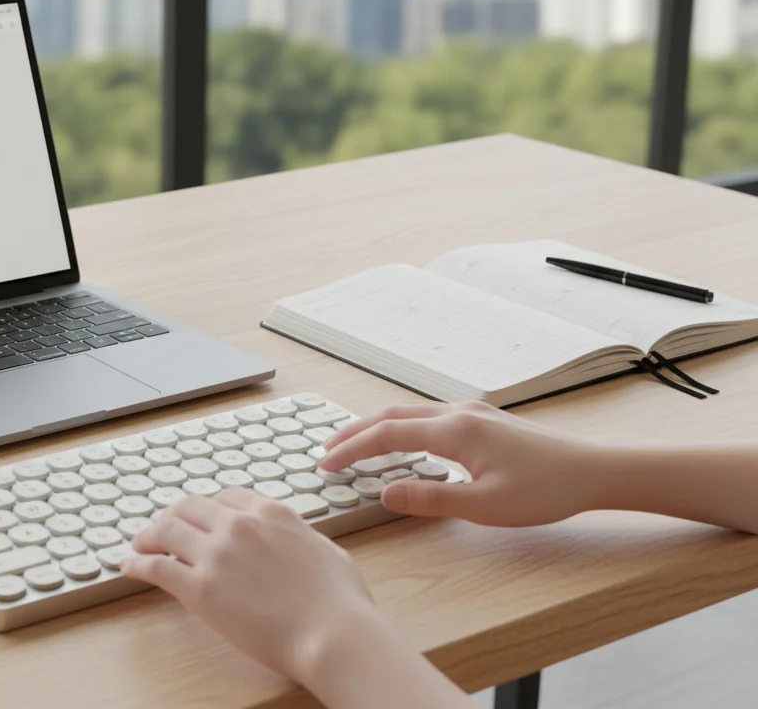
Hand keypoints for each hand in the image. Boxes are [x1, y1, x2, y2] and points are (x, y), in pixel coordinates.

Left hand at [121, 488, 379, 682]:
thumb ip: (304, 539)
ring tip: (140, 546)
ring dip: (148, 536)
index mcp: (271, 513)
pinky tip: (128, 567)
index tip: (198, 517)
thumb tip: (300, 541)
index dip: (207, 507)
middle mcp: (239, 525)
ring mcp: (217, 554)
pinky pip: (156, 567)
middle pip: (189, 507)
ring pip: (166, 530)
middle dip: (172, 516)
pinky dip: (137, 564)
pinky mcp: (199, 588)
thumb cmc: (341, 603)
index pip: (226, 497)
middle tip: (163, 529)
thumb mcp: (328, 551)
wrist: (333, 635)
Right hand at [320, 401, 601, 526]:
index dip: (352, 450)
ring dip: (376, 428)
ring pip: (409, 414)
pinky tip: (399, 444)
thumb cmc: (546, 490)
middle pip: (391, 416)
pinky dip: (400, 428)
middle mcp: (459, 413)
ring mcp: (472, 413)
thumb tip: (385, 492)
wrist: (594, 471)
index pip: (387, 435)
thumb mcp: (485, 506)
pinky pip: (427, 418)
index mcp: (455, 430)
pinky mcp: (482, 421)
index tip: (326, 464)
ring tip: (352, 445)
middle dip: (354, 432)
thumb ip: (430, 499)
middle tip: (326, 450)